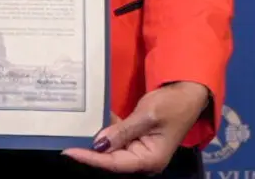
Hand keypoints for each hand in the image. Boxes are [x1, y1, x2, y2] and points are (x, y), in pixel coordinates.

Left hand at [63, 82, 209, 173]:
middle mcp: (144, 159)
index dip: (91, 158)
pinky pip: (117, 139)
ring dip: (96, 142)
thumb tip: (99, 144)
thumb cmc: (172, 104)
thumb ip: (123, 131)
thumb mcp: (147, 115)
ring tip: (72, 136)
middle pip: (111, 160)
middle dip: (90, 152)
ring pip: (112, 150)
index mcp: (150, 159)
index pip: (114, 163)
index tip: (69, 151)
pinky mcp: (138, 139)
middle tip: (66, 143)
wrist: (189, 92)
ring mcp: (141, 150)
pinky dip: (105, 133)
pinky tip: (90, 124)